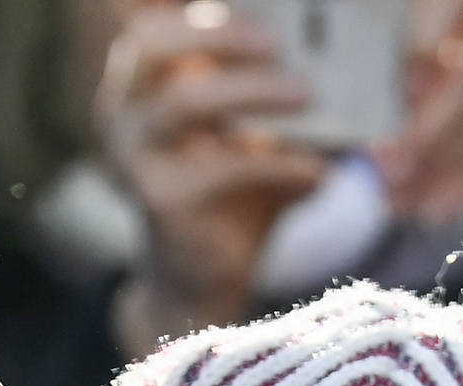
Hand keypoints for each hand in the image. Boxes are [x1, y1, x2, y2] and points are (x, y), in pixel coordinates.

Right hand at [99, 5, 331, 346]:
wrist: (201, 281)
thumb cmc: (231, 194)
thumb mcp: (249, 133)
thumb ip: (272, 92)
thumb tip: (339, 53)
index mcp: (139, 85)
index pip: (149, 24)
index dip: (189, 10)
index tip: (261, 12)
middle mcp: (123, 113)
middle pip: (150, 43)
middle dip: (218, 32)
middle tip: (278, 42)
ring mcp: (135, 157)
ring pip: (187, 101)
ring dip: (255, 90)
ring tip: (308, 95)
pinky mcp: (162, 202)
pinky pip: (226, 168)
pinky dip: (282, 165)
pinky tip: (321, 173)